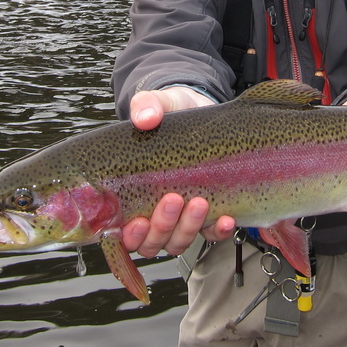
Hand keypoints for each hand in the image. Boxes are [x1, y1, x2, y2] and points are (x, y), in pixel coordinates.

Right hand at [123, 86, 226, 255]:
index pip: (121, 233)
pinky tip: (225, 219)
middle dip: (162, 226)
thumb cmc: (171, 113)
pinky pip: (210, 234)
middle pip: (152, 242)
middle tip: (173, 199)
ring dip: (188, 228)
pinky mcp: (207, 212)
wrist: (201, 110)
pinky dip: (217, 231)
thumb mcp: (158, 104)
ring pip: (178, 241)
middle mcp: (153, 213)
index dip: (129, 236)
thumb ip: (146, 106)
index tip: (138, 221)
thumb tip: (144, 117)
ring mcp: (181, 217)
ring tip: (199, 202)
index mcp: (129, 195)